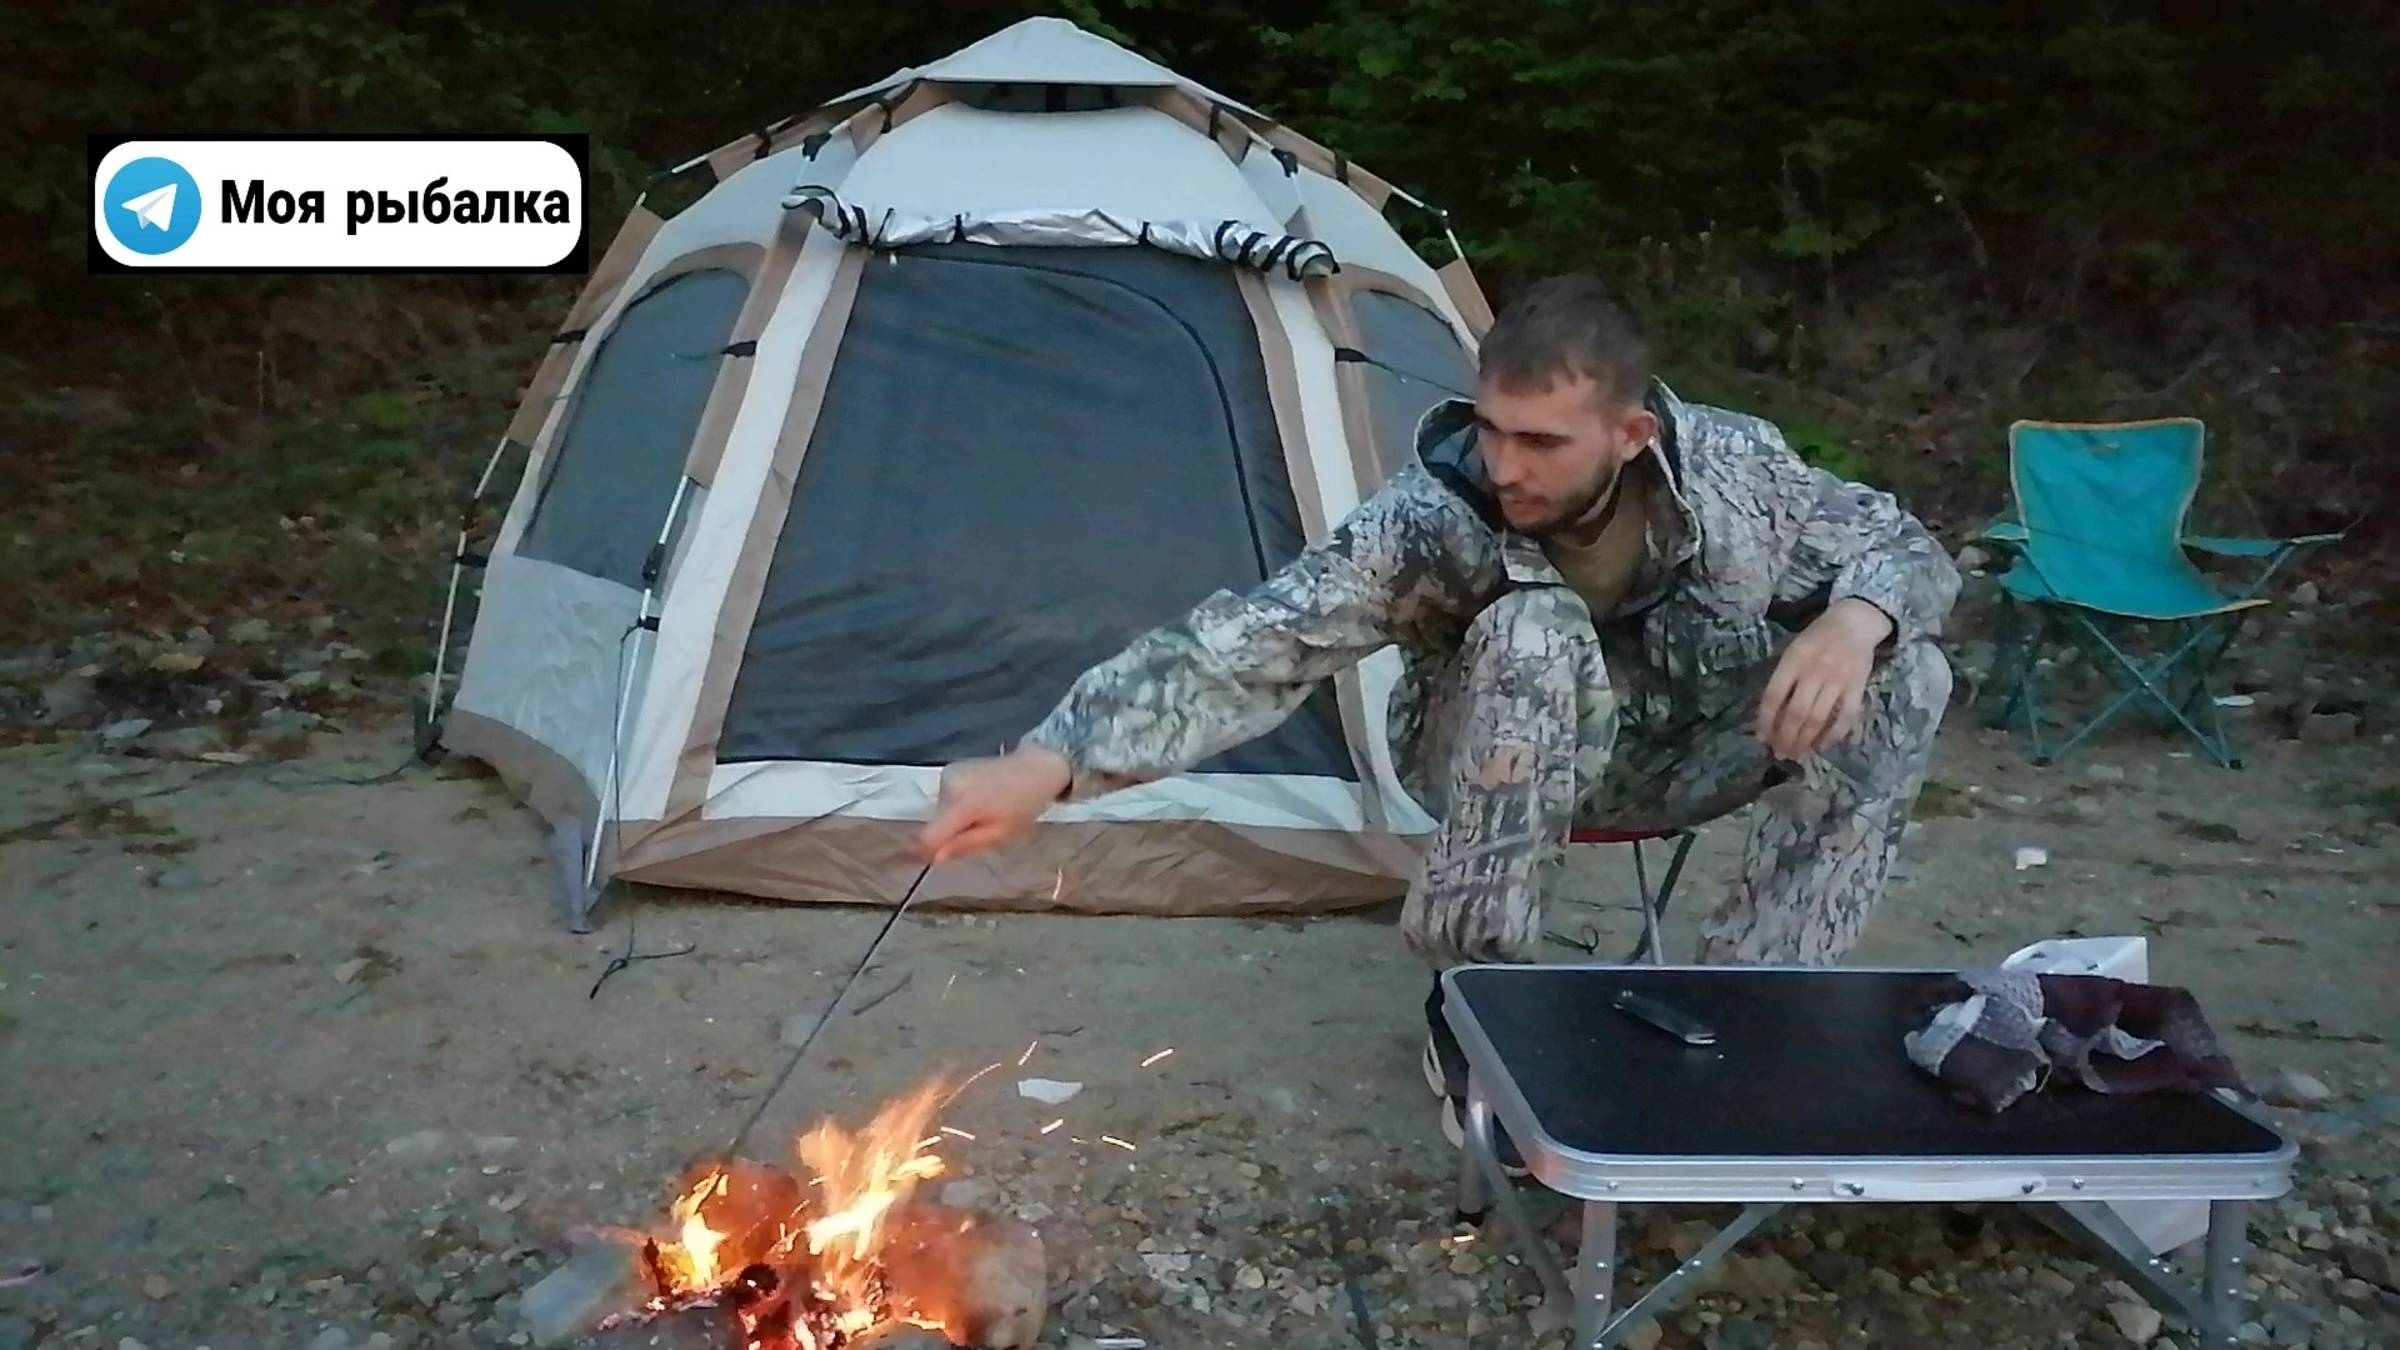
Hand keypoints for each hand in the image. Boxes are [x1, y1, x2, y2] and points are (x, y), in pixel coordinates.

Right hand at [918, 746, 1072, 864]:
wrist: (1036, 768)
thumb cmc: (1024, 805)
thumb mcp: (1000, 834)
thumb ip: (966, 845)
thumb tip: (936, 859)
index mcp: (963, 804)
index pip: (928, 836)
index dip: (930, 852)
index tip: (943, 857)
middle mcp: (949, 786)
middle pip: (935, 823)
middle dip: (951, 833)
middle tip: (981, 830)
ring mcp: (948, 773)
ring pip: (940, 810)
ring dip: (955, 818)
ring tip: (984, 811)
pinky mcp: (950, 768)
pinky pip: (946, 796)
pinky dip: (957, 803)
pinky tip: (980, 797)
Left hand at [1756, 598, 1892, 759]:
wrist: (1855, 621)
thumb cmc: (1817, 637)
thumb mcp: (1793, 649)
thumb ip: (1783, 678)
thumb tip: (1769, 715)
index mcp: (1794, 659)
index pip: (1774, 696)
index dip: (1765, 720)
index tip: (1762, 739)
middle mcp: (1815, 671)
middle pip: (1796, 713)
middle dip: (1785, 737)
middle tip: (1779, 753)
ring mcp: (1838, 680)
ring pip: (1818, 718)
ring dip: (1804, 741)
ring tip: (1795, 753)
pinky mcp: (1857, 688)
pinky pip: (1845, 718)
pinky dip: (1833, 735)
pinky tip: (1821, 746)